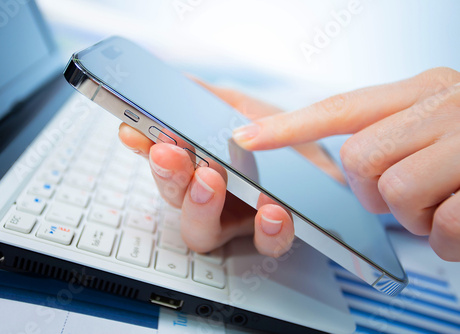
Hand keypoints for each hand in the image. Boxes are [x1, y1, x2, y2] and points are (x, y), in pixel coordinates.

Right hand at [118, 78, 341, 256]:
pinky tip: (272, 210)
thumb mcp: (244, 108)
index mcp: (200, 165)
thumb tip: (175, 84)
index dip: (143, 149)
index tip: (133, 132)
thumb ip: (208, 100)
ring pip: (200, 232)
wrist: (330, 157)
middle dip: (166, 175)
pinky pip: (262, 246)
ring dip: (199, 207)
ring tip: (211, 180)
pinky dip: (265, 231)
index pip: (162, 161)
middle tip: (168, 153)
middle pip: (173, 198)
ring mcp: (237, 220)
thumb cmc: (283, 134)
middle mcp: (212, 197)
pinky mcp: (269, 236)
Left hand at [232, 67, 459, 260]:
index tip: (243, 137)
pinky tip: (459, 220)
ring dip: (413, 214)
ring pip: (395, 192)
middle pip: (358, 159)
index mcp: (420, 92)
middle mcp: (440, 108)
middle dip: (371, 190)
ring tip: (439, 202)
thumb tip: (336, 153)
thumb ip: (387, 125)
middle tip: (401, 193)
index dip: (288, 127)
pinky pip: (442, 225)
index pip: (340, 108)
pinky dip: (447, 236)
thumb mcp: (437, 115)